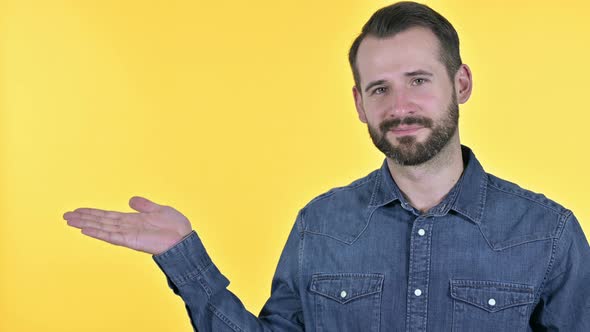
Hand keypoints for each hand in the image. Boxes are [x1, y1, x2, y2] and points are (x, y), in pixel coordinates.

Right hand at [63, 196, 192, 254]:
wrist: (184, 239)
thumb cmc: (175, 227)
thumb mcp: (159, 209)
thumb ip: (144, 205)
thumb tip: (131, 200)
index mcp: (132, 220)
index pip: (108, 215)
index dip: (93, 213)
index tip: (79, 210)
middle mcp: (127, 227)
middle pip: (100, 221)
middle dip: (84, 218)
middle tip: (66, 215)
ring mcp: (127, 234)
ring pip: (102, 227)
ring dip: (85, 224)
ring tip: (69, 221)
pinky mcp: (131, 241)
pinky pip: (111, 236)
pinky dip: (98, 233)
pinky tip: (85, 230)